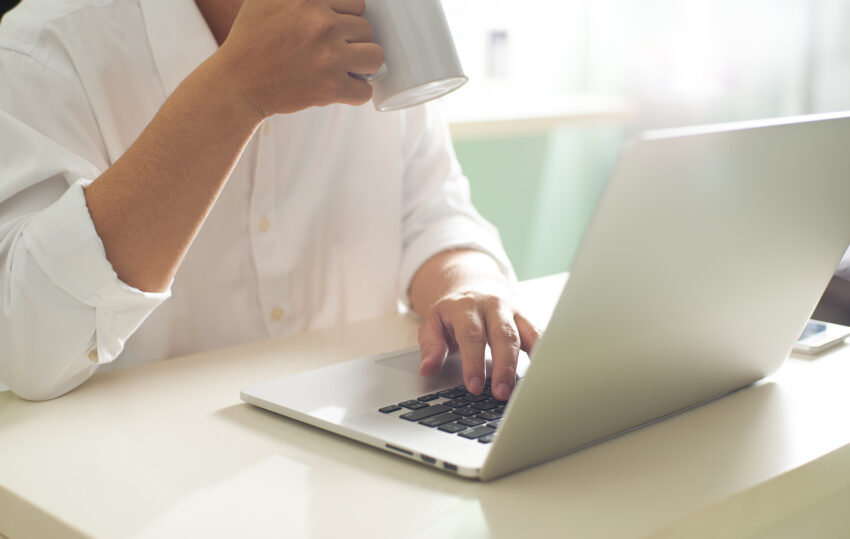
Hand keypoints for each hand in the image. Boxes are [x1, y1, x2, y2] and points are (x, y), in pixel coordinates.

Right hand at [216, 0, 383, 117]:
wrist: (237, 82)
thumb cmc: (251, 40)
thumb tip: (325, 0)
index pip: (358, 3)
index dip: (347, 19)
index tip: (333, 30)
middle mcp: (322, 23)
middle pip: (367, 29)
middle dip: (353, 42)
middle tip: (333, 52)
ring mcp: (329, 56)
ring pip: (375, 56)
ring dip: (363, 65)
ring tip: (345, 69)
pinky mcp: (330, 87)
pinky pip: (366, 90)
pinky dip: (357, 92)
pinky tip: (341, 89)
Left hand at [417, 288, 540, 401]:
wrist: (472, 286)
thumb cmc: (453, 312)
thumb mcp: (433, 323)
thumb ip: (431, 346)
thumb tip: (427, 369)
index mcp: (466, 306)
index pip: (472, 335)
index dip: (474, 363)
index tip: (474, 387)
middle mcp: (493, 305)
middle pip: (503, 335)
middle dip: (504, 366)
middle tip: (501, 393)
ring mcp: (513, 310)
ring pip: (526, 334)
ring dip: (527, 363)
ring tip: (528, 389)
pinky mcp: (527, 318)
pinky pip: (539, 334)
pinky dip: (544, 352)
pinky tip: (546, 371)